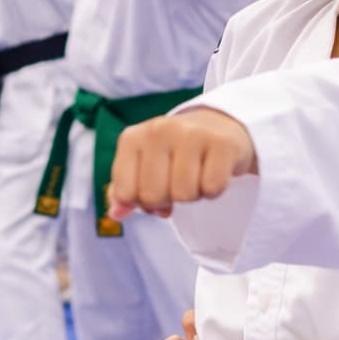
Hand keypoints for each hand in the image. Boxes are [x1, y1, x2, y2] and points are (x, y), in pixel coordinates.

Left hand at [108, 108, 256, 220]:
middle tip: (176, 183)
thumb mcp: (142, 165)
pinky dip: (214, 190)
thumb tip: (116, 214)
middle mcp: (159, 131)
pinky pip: (212, 188)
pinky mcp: (222, 142)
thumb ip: (125, 191)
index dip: (141, 202)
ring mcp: (191, 134)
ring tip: (195, 176)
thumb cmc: (174, 151)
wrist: (216, 125)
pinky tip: (212, 173)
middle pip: (153, 196)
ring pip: (184, 194)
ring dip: (193, 194)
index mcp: (132, 139)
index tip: (153, 188)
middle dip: (167, 200)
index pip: (125, 193)